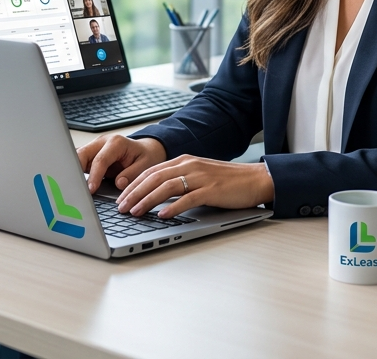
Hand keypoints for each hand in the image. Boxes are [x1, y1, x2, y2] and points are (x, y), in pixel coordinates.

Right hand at [76, 134, 166, 193]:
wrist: (145, 150)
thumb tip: (119, 183)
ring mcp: (95, 147)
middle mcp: (102, 142)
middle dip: (76, 170)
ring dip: (74, 171)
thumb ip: (132, 174)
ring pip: (77, 157)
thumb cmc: (145, 156)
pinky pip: (79, 162)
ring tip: (74, 188)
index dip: (94, 175)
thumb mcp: (146, 165)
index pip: (100, 159)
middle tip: (76, 189)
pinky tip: (76, 184)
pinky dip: (76, 172)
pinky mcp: (91, 155)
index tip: (91, 189)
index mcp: (116, 143)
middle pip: (82, 154)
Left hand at [118, 155, 274, 218]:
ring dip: (147, 200)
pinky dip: (173, 207)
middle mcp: (189, 165)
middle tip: (121, 207)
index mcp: (184, 161)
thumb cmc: (228, 181)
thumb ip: (180, 182)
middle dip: (134, 193)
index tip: (121, 198)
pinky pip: (188, 198)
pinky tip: (163, 215)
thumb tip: (157, 197)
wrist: (256, 179)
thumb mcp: (199, 176)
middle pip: (154, 177)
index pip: (151, 171)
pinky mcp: (212, 189)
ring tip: (135, 212)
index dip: (133, 185)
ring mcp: (200, 177)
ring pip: (166, 186)